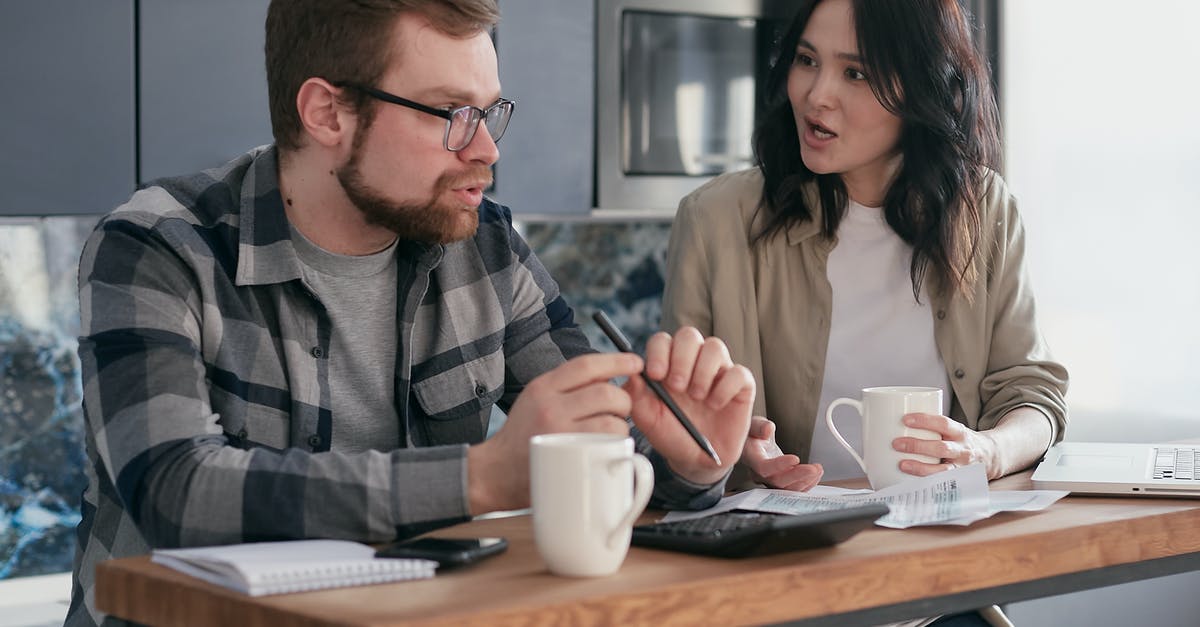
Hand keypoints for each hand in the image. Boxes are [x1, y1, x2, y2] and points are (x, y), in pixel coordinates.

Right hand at [467, 352, 643, 513]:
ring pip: (612, 419)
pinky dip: (616, 443)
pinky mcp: (568, 456)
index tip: (635, 363)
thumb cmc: (521, 436)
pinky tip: (607, 446)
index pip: (586, 365)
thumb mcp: (535, 400)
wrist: (495, 473)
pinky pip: (607, 443)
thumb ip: (564, 388)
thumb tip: (607, 378)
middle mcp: (550, 405)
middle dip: (624, 400)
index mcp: (543, 387)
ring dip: (622, 424)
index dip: (617, 361)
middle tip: (621, 409)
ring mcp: (559, 432)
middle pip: (606, 392)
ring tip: (612, 431)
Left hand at [625, 327, 754, 484]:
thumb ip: (636, 396)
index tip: (656, 374)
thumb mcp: (648, 419)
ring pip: (715, 346)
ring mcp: (718, 371)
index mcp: (667, 365)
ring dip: (703, 372)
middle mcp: (693, 362)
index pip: (662, 341)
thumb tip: (631, 372)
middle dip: (681, 358)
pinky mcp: (741, 385)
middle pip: (689, 335)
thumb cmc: (671, 434)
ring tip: (697, 397)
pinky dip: (725, 388)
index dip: (659, 352)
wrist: (696, 459)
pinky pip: (739, 372)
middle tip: (678, 386)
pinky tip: (715, 405)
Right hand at [743, 416, 822, 490]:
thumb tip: (768, 429)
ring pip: (787, 488)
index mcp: (752, 459)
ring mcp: (770, 480)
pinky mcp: (780, 482)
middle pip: (778, 481)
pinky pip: (793, 488)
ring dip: (805, 481)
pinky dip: (807, 483)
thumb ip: (760, 427)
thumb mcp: (753, 424)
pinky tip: (816, 474)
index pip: (764, 467)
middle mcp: (759, 474)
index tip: (796, 458)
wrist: (752, 444)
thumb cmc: (752, 435)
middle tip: (814, 469)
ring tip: (818, 469)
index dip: (780, 465)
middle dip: (798, 476)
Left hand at [892, 413, 1000, 478]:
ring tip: (902, 464)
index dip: (925, 420)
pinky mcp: (958, 482)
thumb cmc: (961, 441)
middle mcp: (963, 450)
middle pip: (941, 448)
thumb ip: (931, 427)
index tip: (905, 419)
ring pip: (943, 470)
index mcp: (959, 432)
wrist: (992, 456)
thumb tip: (893, 421)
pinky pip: (943, 484)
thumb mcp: (952, 429)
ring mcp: (962, 468)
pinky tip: (911, 483)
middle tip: (896, 443)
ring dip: (920, 468)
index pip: (943, 423)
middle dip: (917, 446)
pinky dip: (927, 484)